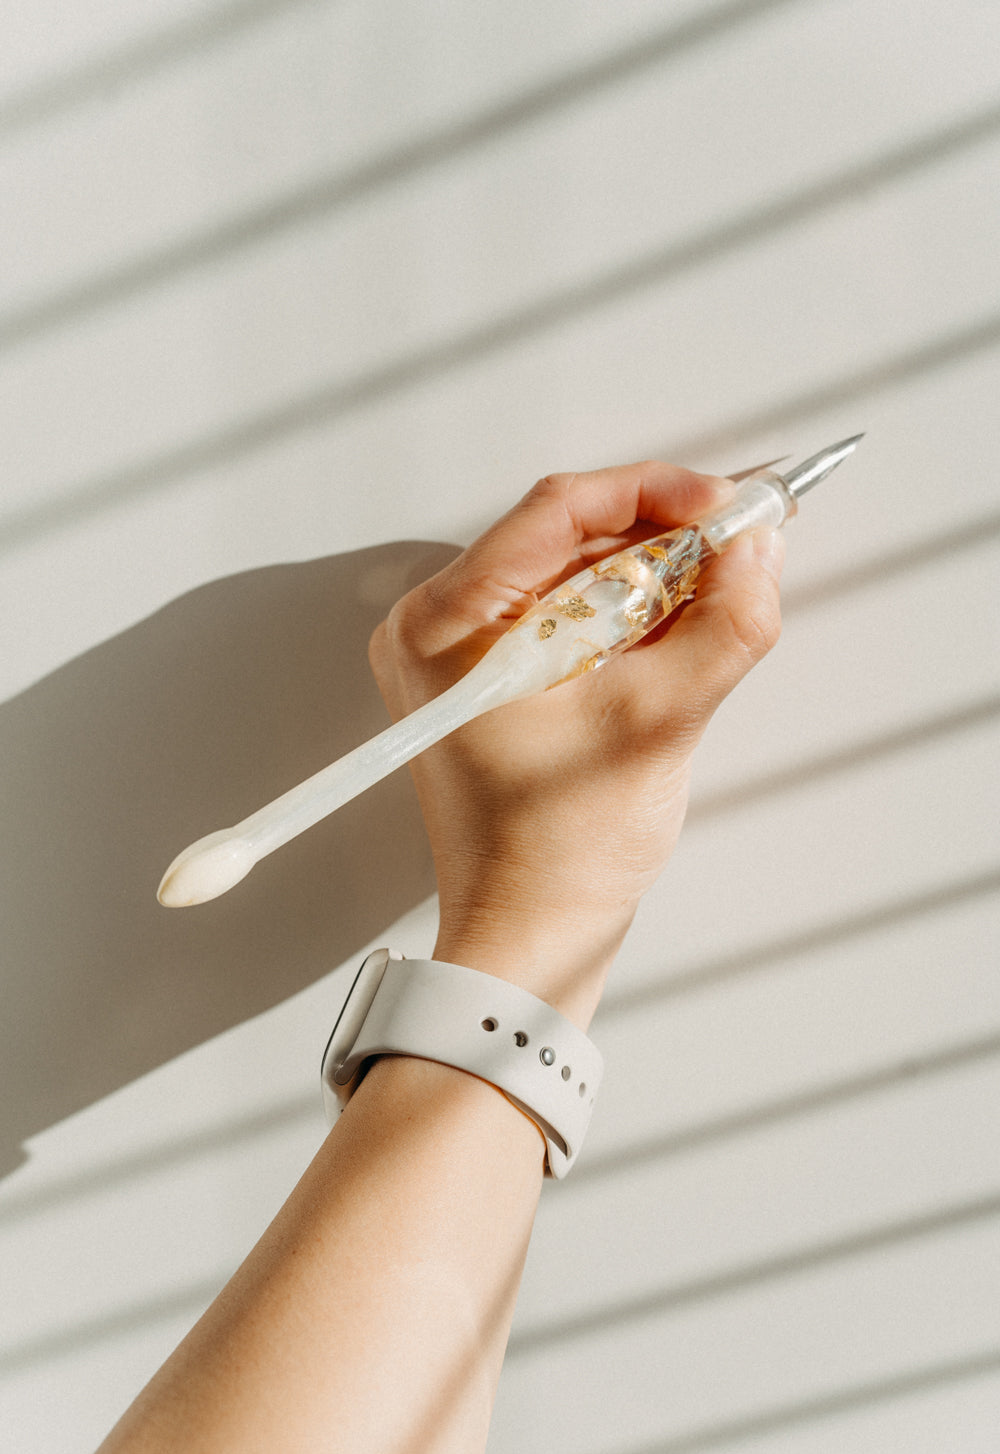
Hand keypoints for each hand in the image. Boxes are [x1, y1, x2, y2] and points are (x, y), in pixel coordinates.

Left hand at [368, 462, 783, 1026]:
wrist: (530, 936)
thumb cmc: (557, 856)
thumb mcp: (658, 724)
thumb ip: (723, 625)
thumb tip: (760, 549)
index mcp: (444, 627)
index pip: (557, 511)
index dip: (656, 495)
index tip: (728, 506)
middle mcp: (437, 631)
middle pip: (566, 538)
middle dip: (663, 539)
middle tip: (742, 545)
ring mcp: (462, 658)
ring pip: (575, 576)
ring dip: (654, 579)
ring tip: (720, 595)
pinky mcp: (491, 682)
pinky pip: (568, 618)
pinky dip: (630, 617)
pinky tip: (681, 630)